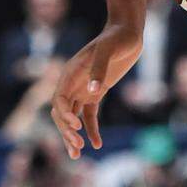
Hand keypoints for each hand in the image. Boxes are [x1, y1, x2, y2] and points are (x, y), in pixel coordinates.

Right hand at [50, 28, 141, 158]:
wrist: (128, 32)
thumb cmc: (117, 37)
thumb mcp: (108, 50)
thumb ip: (99, 69)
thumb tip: (92, 91)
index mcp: (71, 73)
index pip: (59, 100)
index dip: (64, 115)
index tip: (77, 126)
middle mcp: (73, 83)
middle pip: (62, 113)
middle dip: (66, 131)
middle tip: (77, 148)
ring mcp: (84, 88)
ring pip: (73, 117)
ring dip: (74, 135)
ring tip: (78, 155)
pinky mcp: (96, 92)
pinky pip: (89, 115)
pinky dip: (91, 129)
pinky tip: (97, 144)